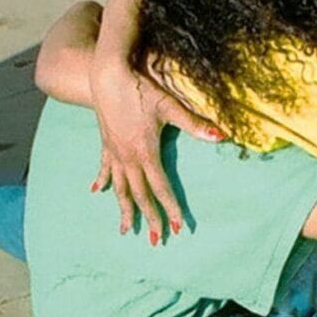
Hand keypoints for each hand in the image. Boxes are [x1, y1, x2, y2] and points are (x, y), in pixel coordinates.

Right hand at [89, 57, 222, 241]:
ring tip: (125, 230)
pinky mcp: (106, 143)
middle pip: (140, 195)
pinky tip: (96, 191)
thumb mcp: (170, 106)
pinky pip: (104, 168)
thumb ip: (194, 124)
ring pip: (120, 188)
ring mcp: (115, 152)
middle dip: (149, 219)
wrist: (107, 75)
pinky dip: (102, 181)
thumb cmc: (141, 89)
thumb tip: (221, 136)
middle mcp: (128, 158)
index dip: (171, 209)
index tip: (178, 228)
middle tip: (155, 241)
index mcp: (146, 153)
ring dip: (124, 210)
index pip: (162, 188)